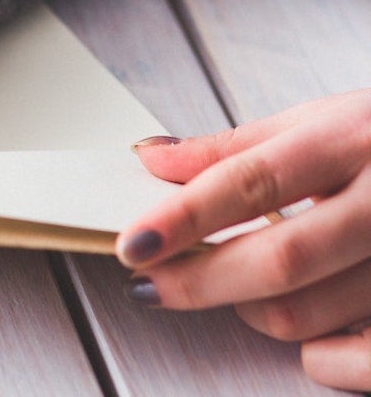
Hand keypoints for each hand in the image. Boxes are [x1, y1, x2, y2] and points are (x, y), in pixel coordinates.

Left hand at [118, 89, 370, 391]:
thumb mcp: (323, 120)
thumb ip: (236, 147)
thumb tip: (154, 160)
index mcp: (353, 140)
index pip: (253, 181)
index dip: (184, 217)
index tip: (134, 244)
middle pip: (280, 260)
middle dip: (199, 281)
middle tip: (151, 284)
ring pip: (307, 315)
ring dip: (249, 310)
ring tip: (239, 287)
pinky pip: (355, 361)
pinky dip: (317, 355)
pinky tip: (309, 327)